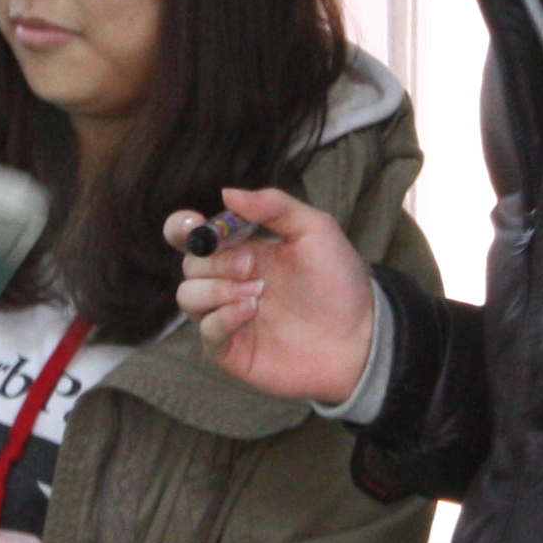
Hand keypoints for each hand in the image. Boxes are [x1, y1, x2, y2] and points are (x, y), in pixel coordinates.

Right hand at [166, 188, 378, 404]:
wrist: (359, 337)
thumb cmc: (339, 283)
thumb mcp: (315, 229)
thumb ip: (273, 206)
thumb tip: (226, 192)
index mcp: (242, 250)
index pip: (193, 236)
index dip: (182, 227)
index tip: (196, 226)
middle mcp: (230, 282)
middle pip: (190, 264)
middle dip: (215, 261)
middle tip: (251, 266)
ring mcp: (228, 316)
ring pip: (188, 296)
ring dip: (216, 289)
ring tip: (256, 293)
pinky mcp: (232, 350)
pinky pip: (206, 331)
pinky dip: (222, 318)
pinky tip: (250, 312)